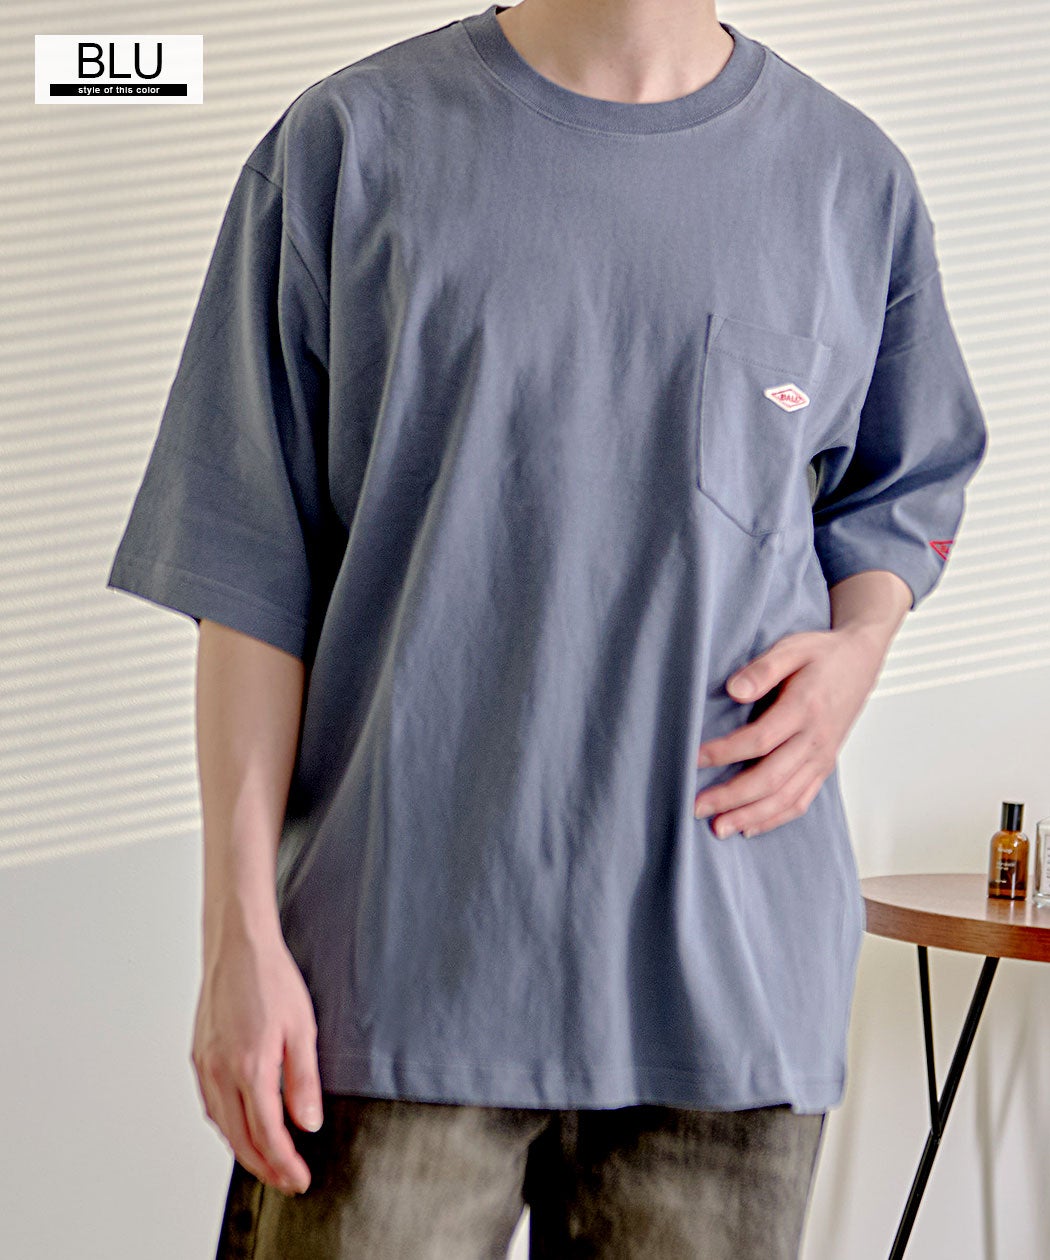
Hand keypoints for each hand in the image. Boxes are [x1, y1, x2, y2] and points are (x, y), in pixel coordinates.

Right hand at [191, 923, 323, 1195]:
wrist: (238, 946)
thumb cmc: (272, 979)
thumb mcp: (302, 1028)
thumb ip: (303, 1080)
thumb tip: (307, 1124)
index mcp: (250, 1067)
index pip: (267, 1134)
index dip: (284, 1163)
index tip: (300, 1178)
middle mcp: (221, 1072)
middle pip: (240, 1139)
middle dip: (265, 1167)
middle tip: (287, 1180)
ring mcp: (205, 1065)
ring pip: (221, 1125)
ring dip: (244, 1150)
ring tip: (269, 1161)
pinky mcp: (198, 1056)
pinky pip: (211, 1105)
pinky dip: (227, 1126)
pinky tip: (242, 1126)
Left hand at [693, 627, 885, 839]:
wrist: (861, 662)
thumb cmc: (821, 655)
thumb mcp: (792, 648)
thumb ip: (763, 669)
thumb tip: (734, 690)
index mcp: (805, 708)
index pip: (760, 739)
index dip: (725, 753)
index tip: (694, 759)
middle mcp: (816, 739)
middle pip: (770, 778)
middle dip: (731, 797)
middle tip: (695, 807)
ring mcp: (822, 757)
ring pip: (786, 797)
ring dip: (750, 816)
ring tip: (718, 828)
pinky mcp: (825, 767)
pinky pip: (802, 800)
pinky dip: (775, 818)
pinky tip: (749, 826)